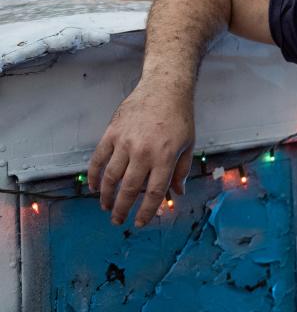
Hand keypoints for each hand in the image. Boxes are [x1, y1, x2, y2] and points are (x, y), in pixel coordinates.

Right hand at [88, 81, 195, 227]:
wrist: (164, 89)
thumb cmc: (179, 117)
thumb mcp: (188, 145)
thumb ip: (181, 171)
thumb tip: (177, 193)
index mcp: (165, 157)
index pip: (154, 192)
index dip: (146, 210)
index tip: (140, 222)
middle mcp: (144, 152)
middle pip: (129, 188)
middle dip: (122, 209)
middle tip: (118, 220)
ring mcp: (125, 142)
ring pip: (110, 177)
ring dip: (105, 195)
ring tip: (105, 206)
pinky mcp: (112, 133)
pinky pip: (98, 159)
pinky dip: (93, 175)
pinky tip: (93, 187)